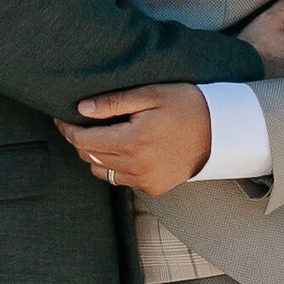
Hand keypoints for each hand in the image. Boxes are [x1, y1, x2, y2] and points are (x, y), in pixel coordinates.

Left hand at [58, 86, 213, 197]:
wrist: (221, 132)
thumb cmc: (186, 106)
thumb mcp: (150, 95)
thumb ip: (114, 103)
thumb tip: (81, 109)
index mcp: (131, 141)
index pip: (82, 139)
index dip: (67, 128)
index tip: (61, 117)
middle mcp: (135, 166)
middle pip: (88, 155)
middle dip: (79, 139)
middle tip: (80, 122)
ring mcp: (143, 180)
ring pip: (101, 170)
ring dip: (96, 154)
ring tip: (106, 134)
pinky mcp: (152, 188)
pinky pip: (121, 179)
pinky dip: (116, 166)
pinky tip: (126, 148)